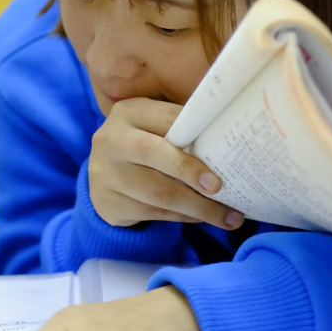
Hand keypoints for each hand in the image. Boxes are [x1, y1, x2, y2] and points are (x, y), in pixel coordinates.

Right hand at [88, 98, 243, 229]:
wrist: (101, 176)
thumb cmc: (142, 145)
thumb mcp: (152, 127)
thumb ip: (181, 129)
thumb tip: (230, 141)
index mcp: (129, 112)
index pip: (167, 119)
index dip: (195, 133)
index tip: (225, 150)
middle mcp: (112, 140)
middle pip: (155, 154)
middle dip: (191, 171)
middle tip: (219, 188)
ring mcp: (106, 174)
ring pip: (158, 193)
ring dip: (198, 207)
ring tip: (228, 218)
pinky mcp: (108, 203)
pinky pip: (154, 213)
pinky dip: (183, 217)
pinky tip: (201, 218)